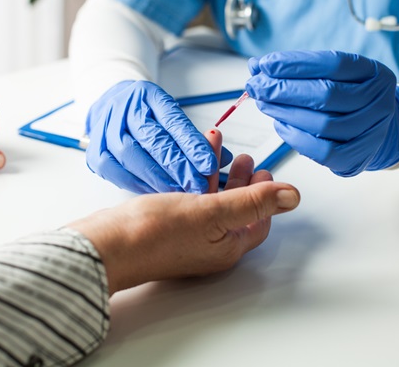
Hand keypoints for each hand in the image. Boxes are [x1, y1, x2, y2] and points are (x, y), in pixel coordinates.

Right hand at [69, 129, 299, 294]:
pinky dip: (196, 180)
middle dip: (243, 181)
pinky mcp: (167, 227)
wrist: (106, 245)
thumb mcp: (211, 212)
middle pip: (236, 211)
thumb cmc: (153, 234)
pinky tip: (190, 163)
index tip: (266, 172)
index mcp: (226, 247)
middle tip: (246, 159)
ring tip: (219, 151)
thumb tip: (292, 197)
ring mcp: (187, 238)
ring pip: (212, 203)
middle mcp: (209, 246)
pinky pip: (191, 201)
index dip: (266, 197)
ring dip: (218, 176)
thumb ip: (253, 202)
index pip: (258, 222)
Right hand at [85, 80, 230, 193]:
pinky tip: (155, 192)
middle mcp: (124, 109)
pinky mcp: (96, 153)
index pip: (173, 122)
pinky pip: (117, 172)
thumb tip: (224, 158)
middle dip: (179, 166)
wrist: (110, 107)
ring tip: (180, 193)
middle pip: (152, 140)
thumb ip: (195, 138)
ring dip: (159, 178)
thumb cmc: (147, 114)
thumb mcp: (172, 115)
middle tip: (199, 186)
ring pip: (132, 157)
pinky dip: (138, 184)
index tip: (209, 165)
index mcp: (147, 95)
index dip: (192, 145)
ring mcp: (105, 130)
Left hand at [245, 50, 398, 175]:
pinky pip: (322, 151)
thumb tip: (257, 66)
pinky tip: (280, 125)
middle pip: (326, 95)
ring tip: (264, 104)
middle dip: (283, 89)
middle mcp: (378, 102)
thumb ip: (299, 69)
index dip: (295, 64)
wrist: (378, 130)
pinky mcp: (356, 158)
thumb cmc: (348, 97)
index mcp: (374, 73)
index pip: (332, 64)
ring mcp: (371, 133)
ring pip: (323, 124)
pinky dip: (296, 137)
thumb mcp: (333, 75)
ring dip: (285, 112)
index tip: (264, 64)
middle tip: (256, 86)